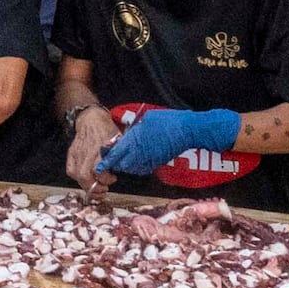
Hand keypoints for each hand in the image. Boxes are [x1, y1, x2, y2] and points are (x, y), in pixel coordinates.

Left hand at [99, 106, 239, 183]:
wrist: (188, 131)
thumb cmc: (168, 121)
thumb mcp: (147, 118)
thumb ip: (134, 129)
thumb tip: (128, 134)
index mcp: (134, 140)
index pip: (115, 154)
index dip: (107, 161)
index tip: (100, 164)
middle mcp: (140, 153)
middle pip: (123, 165)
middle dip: (117, 163)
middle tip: (115, 157)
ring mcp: (150, 159)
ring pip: (133, 169)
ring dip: (128, 165)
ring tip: (126, 157)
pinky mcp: (158, 162)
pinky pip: (143, 168)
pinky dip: (138, 166)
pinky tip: (139, 159)